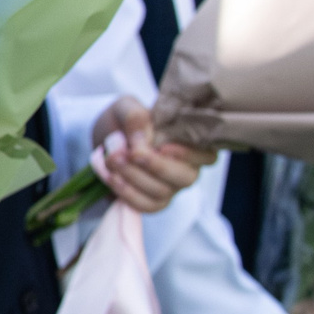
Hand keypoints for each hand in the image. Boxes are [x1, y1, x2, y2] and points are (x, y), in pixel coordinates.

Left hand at [87, 98, 215, 213]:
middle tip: (129, 153)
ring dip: (133, 176)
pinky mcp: (152, 202)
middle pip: (185, 178)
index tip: (163, 147)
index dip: (189, 155)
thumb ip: (136, 117)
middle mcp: (187, 169)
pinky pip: (145, 205)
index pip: (207, 156)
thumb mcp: (127, 108)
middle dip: (154, 166)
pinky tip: (111, 176)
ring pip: (161, 192)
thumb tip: (141, 140)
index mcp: (192, 144)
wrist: (106, 139)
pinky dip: (125, 192)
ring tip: (111, 159)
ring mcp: (171, 188)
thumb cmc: (126, 120)